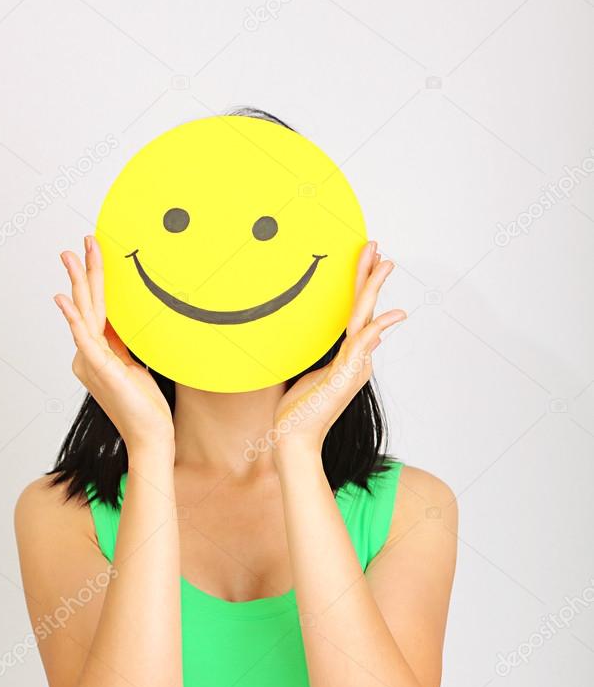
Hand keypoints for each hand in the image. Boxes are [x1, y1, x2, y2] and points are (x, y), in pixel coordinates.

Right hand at [55, 236, 173, 454]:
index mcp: (96, 353)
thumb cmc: (146, 407)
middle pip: (86, 305)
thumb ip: (126, 343)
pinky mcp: (99, 368)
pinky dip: (72, 316)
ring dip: (78, 281)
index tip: (94, 255)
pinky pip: (83, 336)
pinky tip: (63, 298)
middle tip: (81, 242)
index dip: (95, 281)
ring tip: (72, 255)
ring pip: (83, 312)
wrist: (150, 435)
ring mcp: (90, 361)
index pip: (95, 309)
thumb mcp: (136, 364)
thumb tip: (127, 320)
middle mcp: (88, 355)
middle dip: (83, 271)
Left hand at [272, 241, 404, 460]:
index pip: (358, 313)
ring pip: (365, 319)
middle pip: (365, 309)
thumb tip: (355, 337)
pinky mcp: (345, 377)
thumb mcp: (312, 374)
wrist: (295, 440)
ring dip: (374, 290)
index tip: (368, 259)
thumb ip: (331, 357)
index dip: (362, 285)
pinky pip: (363, 345)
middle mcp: (357, 359)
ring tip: (384, 263)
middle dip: (370, 276)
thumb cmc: (298, 411)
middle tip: (378, 246)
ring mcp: (353, 367)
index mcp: (349, 357)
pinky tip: (391, 315)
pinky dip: (376, 328)